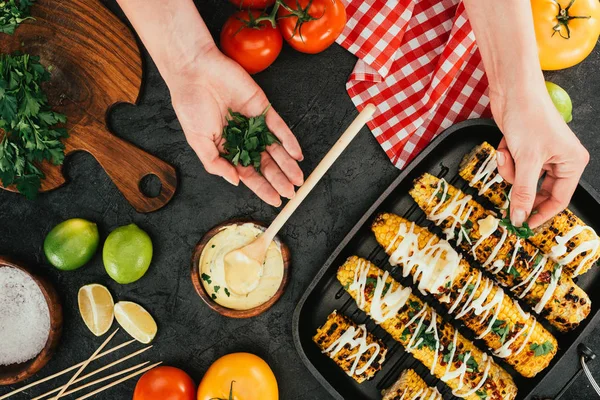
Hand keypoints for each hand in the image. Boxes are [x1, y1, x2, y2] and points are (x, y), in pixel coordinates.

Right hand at [167, 44, 303, 205]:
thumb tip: (235, 181)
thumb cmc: (191, 104)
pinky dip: (288, 140)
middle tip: (291, 193)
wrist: (195, 71)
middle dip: (278, 179)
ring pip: (274, 148)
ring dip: (287, 164)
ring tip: (298, 179)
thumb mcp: (198, 141)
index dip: (262, 187)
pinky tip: (296, 154)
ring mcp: (254, 123)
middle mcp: (243, 138)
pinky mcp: (262, 108)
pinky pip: (278, 127)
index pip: (248, 173)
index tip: (275, 200)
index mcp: (226, 148)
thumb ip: (215, 163)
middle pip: (264, 163)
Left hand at [490, 84, 588, 228]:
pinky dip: (506, 158)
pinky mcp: (524, 149)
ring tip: (508, 152)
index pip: (558, 200)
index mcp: (572, 163)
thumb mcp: (526, 161)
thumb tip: (520, 218)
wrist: (512, 90)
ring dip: (510, 169)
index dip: (540, 214)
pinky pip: (513, 166)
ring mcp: (541, 155)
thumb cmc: (528, 117)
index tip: (523, 225)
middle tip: (507, 195)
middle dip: (519, 187)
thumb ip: (523, 193)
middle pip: (537, 191)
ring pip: (521, 180)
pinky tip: (506, 144)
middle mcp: (560, 160)